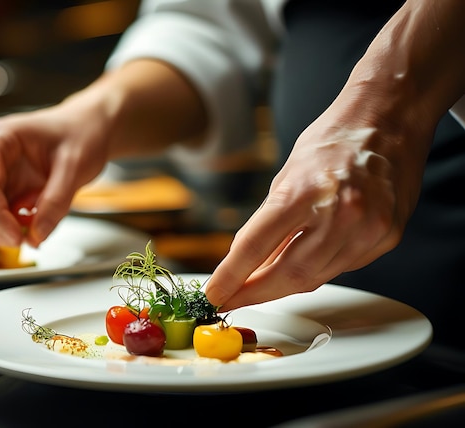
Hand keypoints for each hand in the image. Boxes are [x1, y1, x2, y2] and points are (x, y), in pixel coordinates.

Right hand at [0, 59, 207, 247]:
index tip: (23, 240)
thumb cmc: (88, 132)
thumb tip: (37, 237)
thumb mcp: (77, 166)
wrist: (98, 123)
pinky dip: (13, 228)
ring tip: (37, 232)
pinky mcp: (6, 184)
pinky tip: (35, 227)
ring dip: (4, 232)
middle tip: (31, 244)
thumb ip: (55, 201)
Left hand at [205, 101, 431, 309]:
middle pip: (288, 274)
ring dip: (283, 286)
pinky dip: (316, 270)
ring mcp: (368, 228)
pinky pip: (341, 268)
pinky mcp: (386, 238)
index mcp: (305, 191)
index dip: (231, 277)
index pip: (256, 246)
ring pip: (315, 278)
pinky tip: (303, 262)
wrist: (387, 120)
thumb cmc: (332, 142)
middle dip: (255, 293)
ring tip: (261, 283)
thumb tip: (248, 265)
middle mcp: (340, 212)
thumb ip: (267, 223)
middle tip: (233, 299)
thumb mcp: (286, 176)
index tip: (216, 293)